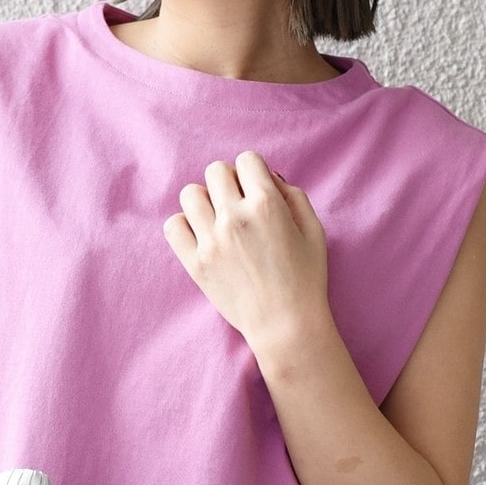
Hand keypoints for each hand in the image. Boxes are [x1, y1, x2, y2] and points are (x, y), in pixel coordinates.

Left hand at [162, 150, 330, 352]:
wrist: (286, 325)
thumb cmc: (306, 279)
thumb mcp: (313, 229)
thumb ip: (292, 195)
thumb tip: (267, 178)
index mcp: (266, 204)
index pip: (246, 159)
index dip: (253, 173)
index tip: (257, 193)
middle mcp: (234, 218)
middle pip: (215, 171)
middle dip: (229, 183)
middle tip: (238, 207)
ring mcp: (211, 241)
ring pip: (190, 194)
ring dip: (204, 201)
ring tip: (218, 221)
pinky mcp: (195, 264)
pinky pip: (172, 226)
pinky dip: (184, 226)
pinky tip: (201, 237)